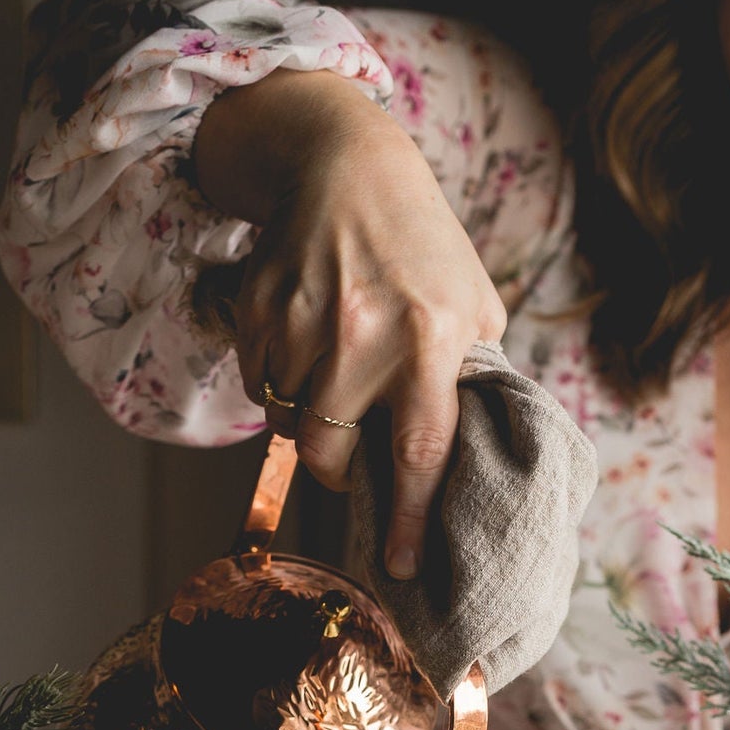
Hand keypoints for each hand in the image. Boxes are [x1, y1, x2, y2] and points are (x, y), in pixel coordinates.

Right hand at [193, 71, 506, 577]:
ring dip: (304, 420)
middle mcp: (363, 334)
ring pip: (287, 425)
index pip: (418, 452)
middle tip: (348, 452)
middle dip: (334, 470)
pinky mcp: (259, 310)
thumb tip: (467, 461)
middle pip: (328, 455)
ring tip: (329, 375)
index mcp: (429, 338)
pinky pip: (258, 387)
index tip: (402, 567)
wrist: (344, 162)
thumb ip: (468, 379)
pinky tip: (300, 343)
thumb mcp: (471, 303)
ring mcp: (303, 321)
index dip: (408, 518)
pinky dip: (276, 384)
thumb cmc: (420, 246)